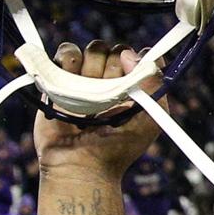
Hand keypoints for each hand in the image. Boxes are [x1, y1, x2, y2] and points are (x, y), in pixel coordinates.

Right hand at [32, 44, 165, 177]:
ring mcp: (85, 79)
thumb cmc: (119, 148)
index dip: (133, 61)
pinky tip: (70, 77)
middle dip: (110, 68)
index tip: (129, 75)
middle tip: (106, 94)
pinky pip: (66, 52)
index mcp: (133, 87)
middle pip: (112, 50)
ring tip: (86, 92)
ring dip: (90, 65)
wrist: (81, 165)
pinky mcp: (59, 79)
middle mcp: (110, 80)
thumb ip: (154, 84)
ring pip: (91, 49)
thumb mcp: (150, 119)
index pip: (135, 56)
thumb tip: (131, 54)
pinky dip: (67, 58)